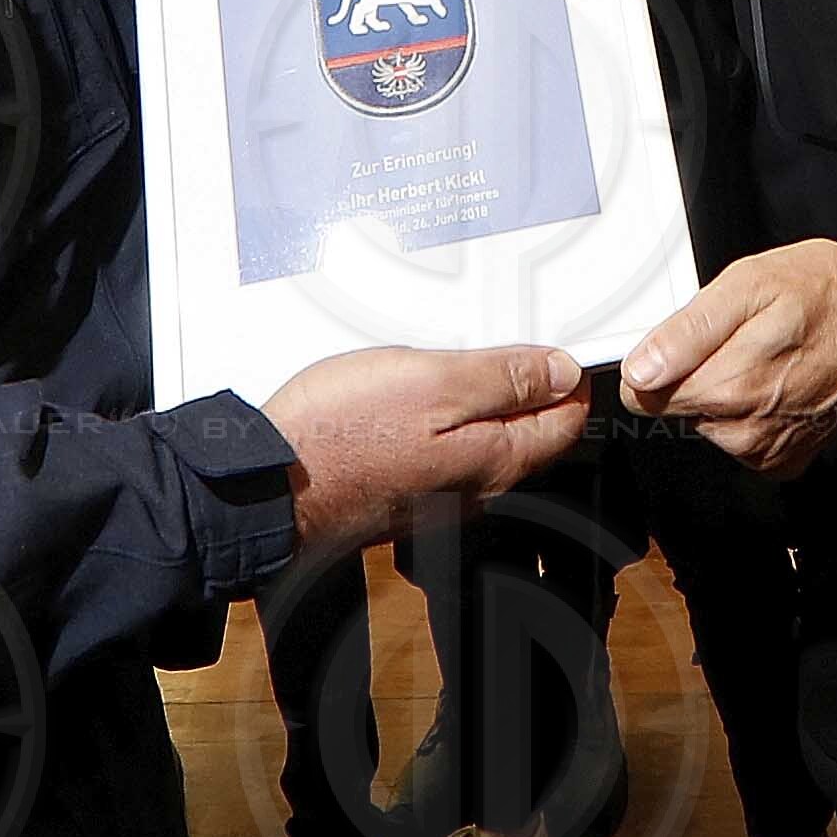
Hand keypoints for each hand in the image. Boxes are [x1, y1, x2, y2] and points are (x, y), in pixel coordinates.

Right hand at [268, 343, 590, 561]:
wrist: (268, 488)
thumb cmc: (340, 435)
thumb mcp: (433, 383)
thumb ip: (503, 379)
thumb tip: (562, 373)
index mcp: (495, 460)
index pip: (565, 421)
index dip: (568, 377)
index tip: (554, 343)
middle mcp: (475, 489)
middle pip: (528, 433)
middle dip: (529, 385)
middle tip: (503, 340)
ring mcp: (439, 496)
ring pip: (484, 440)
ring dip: (480, 398)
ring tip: (453, 360)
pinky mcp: (404, 494)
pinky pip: (445, 451)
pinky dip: (443, 418)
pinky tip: (414, 395)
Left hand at [619, 241, 836, 478]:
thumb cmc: (834, 294)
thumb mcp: (751, 283)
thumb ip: (687, 331)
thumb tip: (641, 369)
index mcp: (729, 385)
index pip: (643, 395)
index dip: (659, 360)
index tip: (687, 341)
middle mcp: (746, 429)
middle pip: (678, 410)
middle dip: (697, 372)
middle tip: (740, 337)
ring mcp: (769, 449)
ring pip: (710, 424)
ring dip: (728, 392)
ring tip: (767, 354)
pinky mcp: (788, 458)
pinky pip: (744, 440)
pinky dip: (755, 414)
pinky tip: (782, 382)